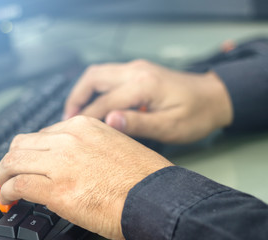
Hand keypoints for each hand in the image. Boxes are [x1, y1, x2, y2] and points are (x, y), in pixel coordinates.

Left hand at [0, 116, 172, 239]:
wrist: (155, 196)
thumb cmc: (142, 176)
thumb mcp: (115, 145)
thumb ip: (88, 146)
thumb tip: (71, 159)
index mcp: (84, 126)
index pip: (43, 133)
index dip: (32, 149)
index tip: (30, 160)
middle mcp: (68, 139)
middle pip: (22, 143)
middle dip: (12, 159)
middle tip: (10, 172)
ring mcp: (61, 162)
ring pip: (14, 161)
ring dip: (5, 174)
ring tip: (5, 185)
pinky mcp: (56, 188)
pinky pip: (19, 184)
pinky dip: (8, 191)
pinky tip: (9, 198)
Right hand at [64, 60, 232, 143]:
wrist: (214, 96)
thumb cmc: (196, 115)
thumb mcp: (170, 126)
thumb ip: (139, 123)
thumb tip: (109, 121)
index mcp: (144, 85)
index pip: (104, 101)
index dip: (87, 118)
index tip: (74, 133)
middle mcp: (136, 70)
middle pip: (94, 77)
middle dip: (76, 97)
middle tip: (67, 118)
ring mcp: (137, 68)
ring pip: (98, 73)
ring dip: (83, 90)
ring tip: (75, 112)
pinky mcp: (138, 70)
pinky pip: (108, 75)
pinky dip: (95, 88)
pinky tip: (94, 103)